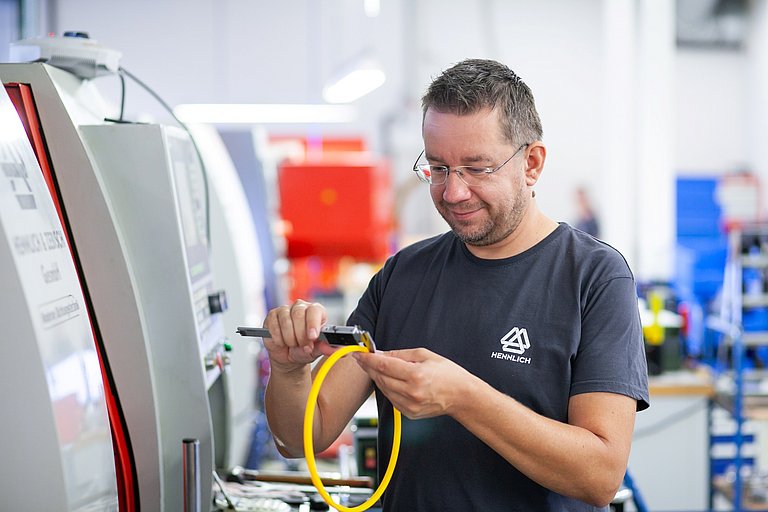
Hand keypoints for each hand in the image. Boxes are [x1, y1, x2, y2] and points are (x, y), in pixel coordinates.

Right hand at [262, 299, 333, 371]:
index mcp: (316, 311)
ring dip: (289, 338)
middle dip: (300, 335)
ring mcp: (285, 310)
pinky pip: (273, 324)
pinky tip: (282, 342)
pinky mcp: (272, 315)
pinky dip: (278, 338)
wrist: (289, 356)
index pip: (315, 311)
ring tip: (293, 345)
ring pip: (286, 321)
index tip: (312, 337)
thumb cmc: (305, 350)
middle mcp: (301, 307)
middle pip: (299, 315)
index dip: (313, 324)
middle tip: (303, 346)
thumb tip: (337, 350)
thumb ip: (326, 348)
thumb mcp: (316, 351)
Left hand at [353, 348, 470, 418]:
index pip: (384, 365)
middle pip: (380, 377)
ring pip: (383, 389)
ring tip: (379, 367)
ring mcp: (409, 405)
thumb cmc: (448, 374)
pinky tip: (391, 380)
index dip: (368, 359)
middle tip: (364, 358)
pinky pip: (391, 398)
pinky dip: (387, 388)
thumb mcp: (425, 355)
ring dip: (378, 377)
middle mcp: (411, 392)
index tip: (359, 353)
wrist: (461, 396)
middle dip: (370, 367)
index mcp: (416, 375)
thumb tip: (381, 354)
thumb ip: (400, 355)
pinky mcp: (409, 413)